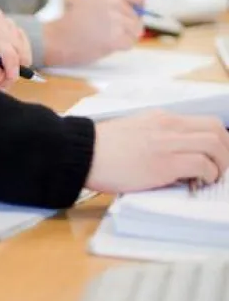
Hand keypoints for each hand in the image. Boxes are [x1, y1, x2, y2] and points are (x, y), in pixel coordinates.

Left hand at [0, 8, 31, 90]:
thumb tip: (0, 73)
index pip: (3, 42)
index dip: (10, 62)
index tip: (11, 79)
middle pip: (15, 46)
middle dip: (11, 69)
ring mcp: (8, 22)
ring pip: (23, 50)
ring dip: (15, 68)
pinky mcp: (17, 30)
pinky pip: (26, 50)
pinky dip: (18, 63)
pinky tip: (5, 68)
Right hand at [43, 0, 144, 65]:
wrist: (57, 38)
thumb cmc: (72, 23)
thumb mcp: (92, 2)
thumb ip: (113, 5)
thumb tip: (137, 14)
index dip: (137, 9)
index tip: (131, 16)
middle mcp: (115, 4)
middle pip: (137, 18)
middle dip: (128, 28)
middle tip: (109, 32)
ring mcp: (116, 21)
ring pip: (136, 32)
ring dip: (125, 38)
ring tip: (106, 38)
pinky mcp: (116, 38)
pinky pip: (129, 43)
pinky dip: (120, 47)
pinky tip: (106, 44)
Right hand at [86, 110, 228, 193]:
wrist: (84, 152)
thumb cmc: (104, 147)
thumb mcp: (136, 130)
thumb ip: (158, 135)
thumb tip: (177, 153)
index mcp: (161, 118)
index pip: (205, 122)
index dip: (219, 141)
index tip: (218, 157)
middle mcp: (168, 125)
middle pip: (216, 129)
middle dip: (226, 151)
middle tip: (221, 168)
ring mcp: (167, 142)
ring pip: (215, 144)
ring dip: (221, 164)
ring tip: (213, 177)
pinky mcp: (164, 163)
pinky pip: (202, 164)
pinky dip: (208, 175)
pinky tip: (200, 182)